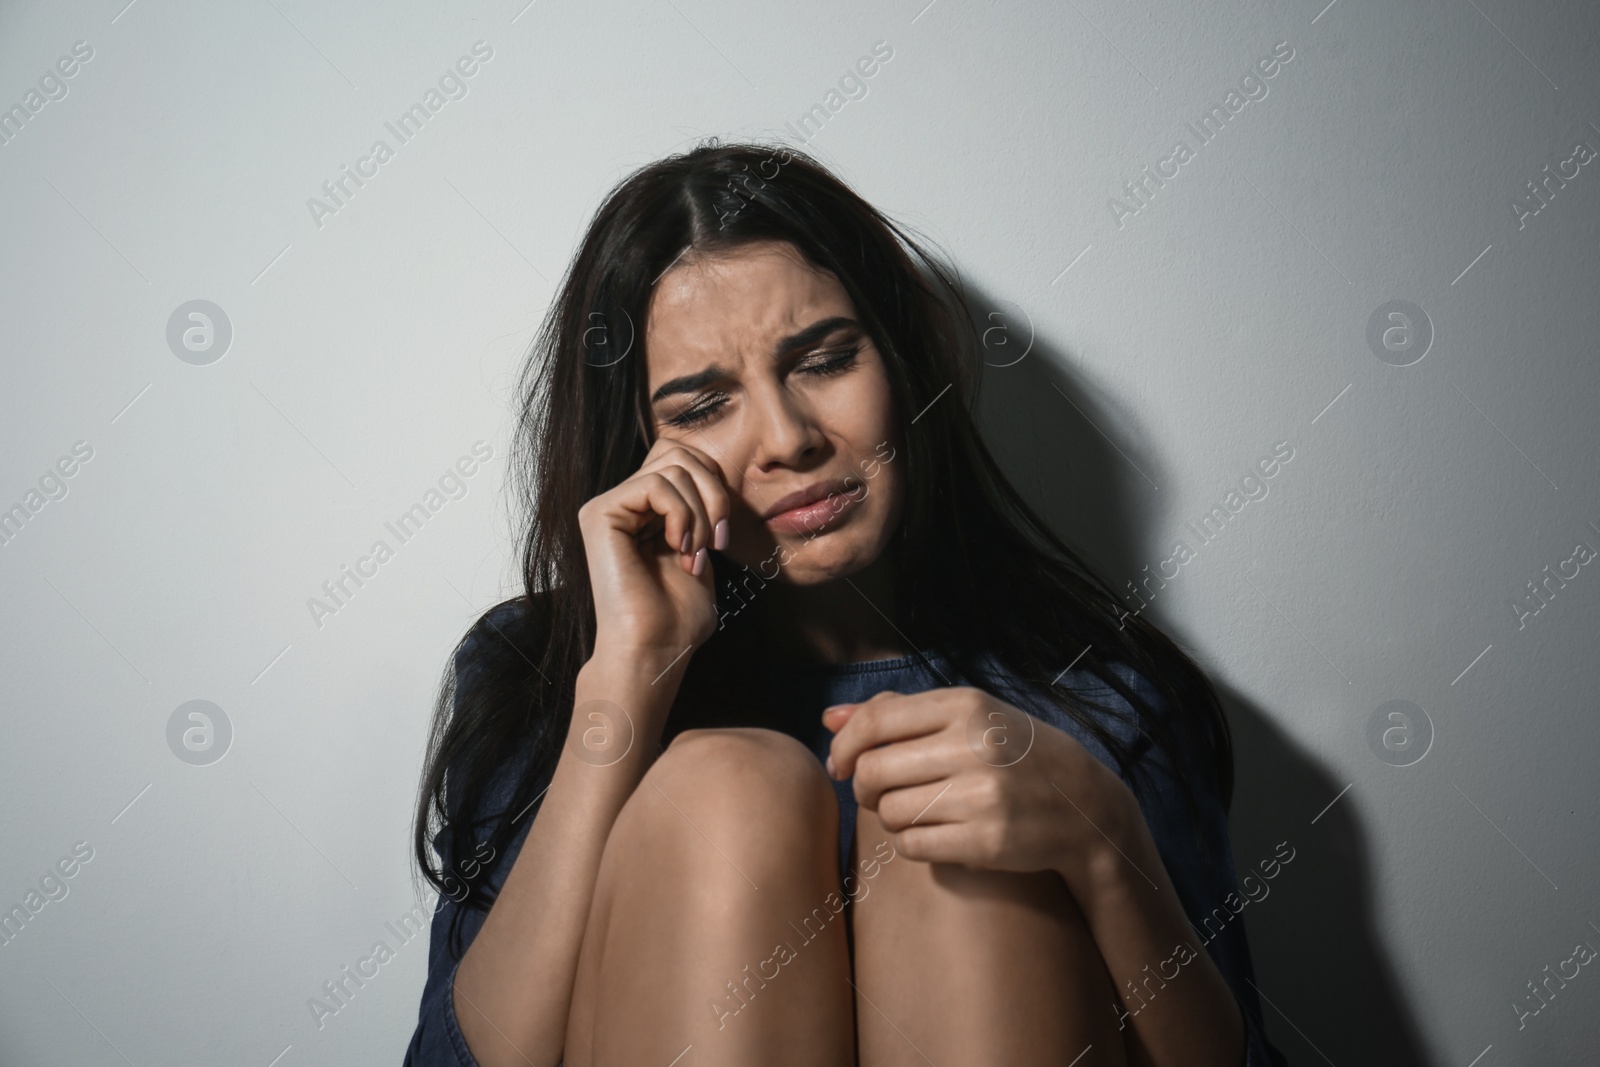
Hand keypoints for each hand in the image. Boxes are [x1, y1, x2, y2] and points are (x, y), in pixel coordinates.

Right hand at [578, 439, 730, 662]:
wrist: (655, 649)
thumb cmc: (678, 615)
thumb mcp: (701, 549)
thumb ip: (701, 507)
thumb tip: (714, 473)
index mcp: (645, 509)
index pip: (685, 458)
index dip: (714, 486)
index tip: (722, 536)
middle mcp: (622, 502)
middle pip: (679, 451)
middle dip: (713, 492)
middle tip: (717, 540)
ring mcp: (609, 506)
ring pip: (673, 466)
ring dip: (700, 512)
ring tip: (695, 553)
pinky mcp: (600, 514)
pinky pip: (656, 485)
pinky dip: (681, 515)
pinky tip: (679, 549)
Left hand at [823, 687, 1136, 881]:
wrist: (1085, 807)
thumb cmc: (1014, 755)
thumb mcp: (969, 716)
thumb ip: (898, 712)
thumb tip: (829, 718)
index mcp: (966, 706)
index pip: (876, 720)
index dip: (845, 746)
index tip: (840, 764)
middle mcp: (974, 746)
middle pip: (874, 772)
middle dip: (865, 788)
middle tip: (879, 793)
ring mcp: (982, 795)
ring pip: (891, 813)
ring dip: (891, 818)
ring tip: (917, 811)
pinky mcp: (987, 841)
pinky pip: (913, 846)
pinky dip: (913, 843)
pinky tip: (936, 833)